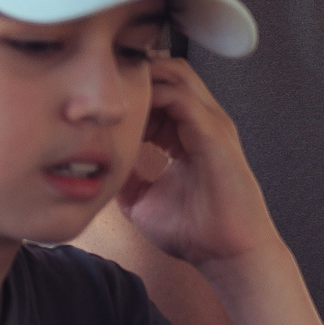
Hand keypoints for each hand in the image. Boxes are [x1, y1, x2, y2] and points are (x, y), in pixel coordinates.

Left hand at [115, 56, 276, 270]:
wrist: (228, 253)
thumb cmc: (195, 232)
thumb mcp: (143, 201)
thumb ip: (125, 178)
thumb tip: (95, 169)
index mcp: (189, 134)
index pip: (159, 92)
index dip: (128, 94)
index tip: (96, 108)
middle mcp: (204, 122)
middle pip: (169, 72)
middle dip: (135, 73)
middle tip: (100, 90)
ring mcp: (212, 124)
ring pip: (177, 74)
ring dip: (143, 78)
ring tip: (111, 96)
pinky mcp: (214, 133)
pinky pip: (180, 98)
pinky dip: (153, 97)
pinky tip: (127, 114)